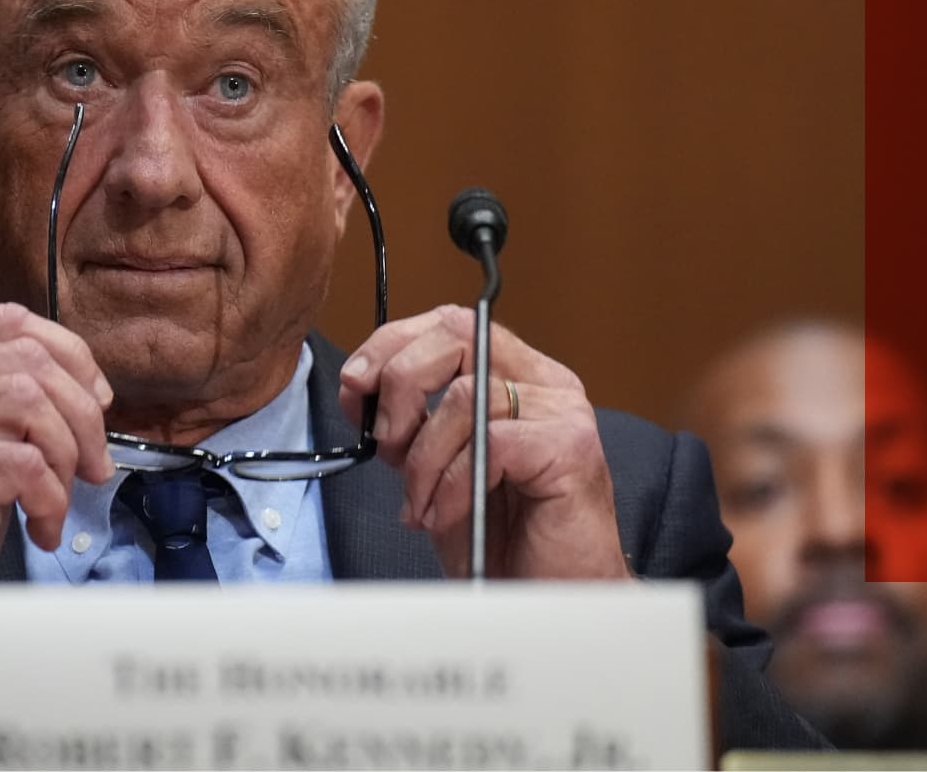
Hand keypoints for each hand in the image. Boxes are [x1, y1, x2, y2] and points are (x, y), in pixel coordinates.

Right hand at [0, 302, 115, 693]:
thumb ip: (15, 413)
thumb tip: (92, 396)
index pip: (13, 324)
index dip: (71, 358)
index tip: (96, 406)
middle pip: (32, 360)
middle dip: (82, 416)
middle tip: (93, 469)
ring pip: (31, 402)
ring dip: (66, 457)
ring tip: (57, 503)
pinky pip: (24, 464)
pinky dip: (50, 499)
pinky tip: (41, 529)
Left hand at [338, 304, 631, 579]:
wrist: (546, 602)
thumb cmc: (499, 542)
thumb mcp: (437, 470)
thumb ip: (411, 424)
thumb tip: (360, 388)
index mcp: (516, 376)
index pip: (448, 324)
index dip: (391, 346)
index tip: (355, 389)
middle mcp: (546, 382)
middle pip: (456, 334)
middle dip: (401, 386)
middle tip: (386, 445)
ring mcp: (563, 412)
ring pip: (463, 395)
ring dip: (423, 458)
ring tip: (422, 505)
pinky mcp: (570, 448)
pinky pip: (488, 442)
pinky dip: (452, 483)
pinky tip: (446, 516)